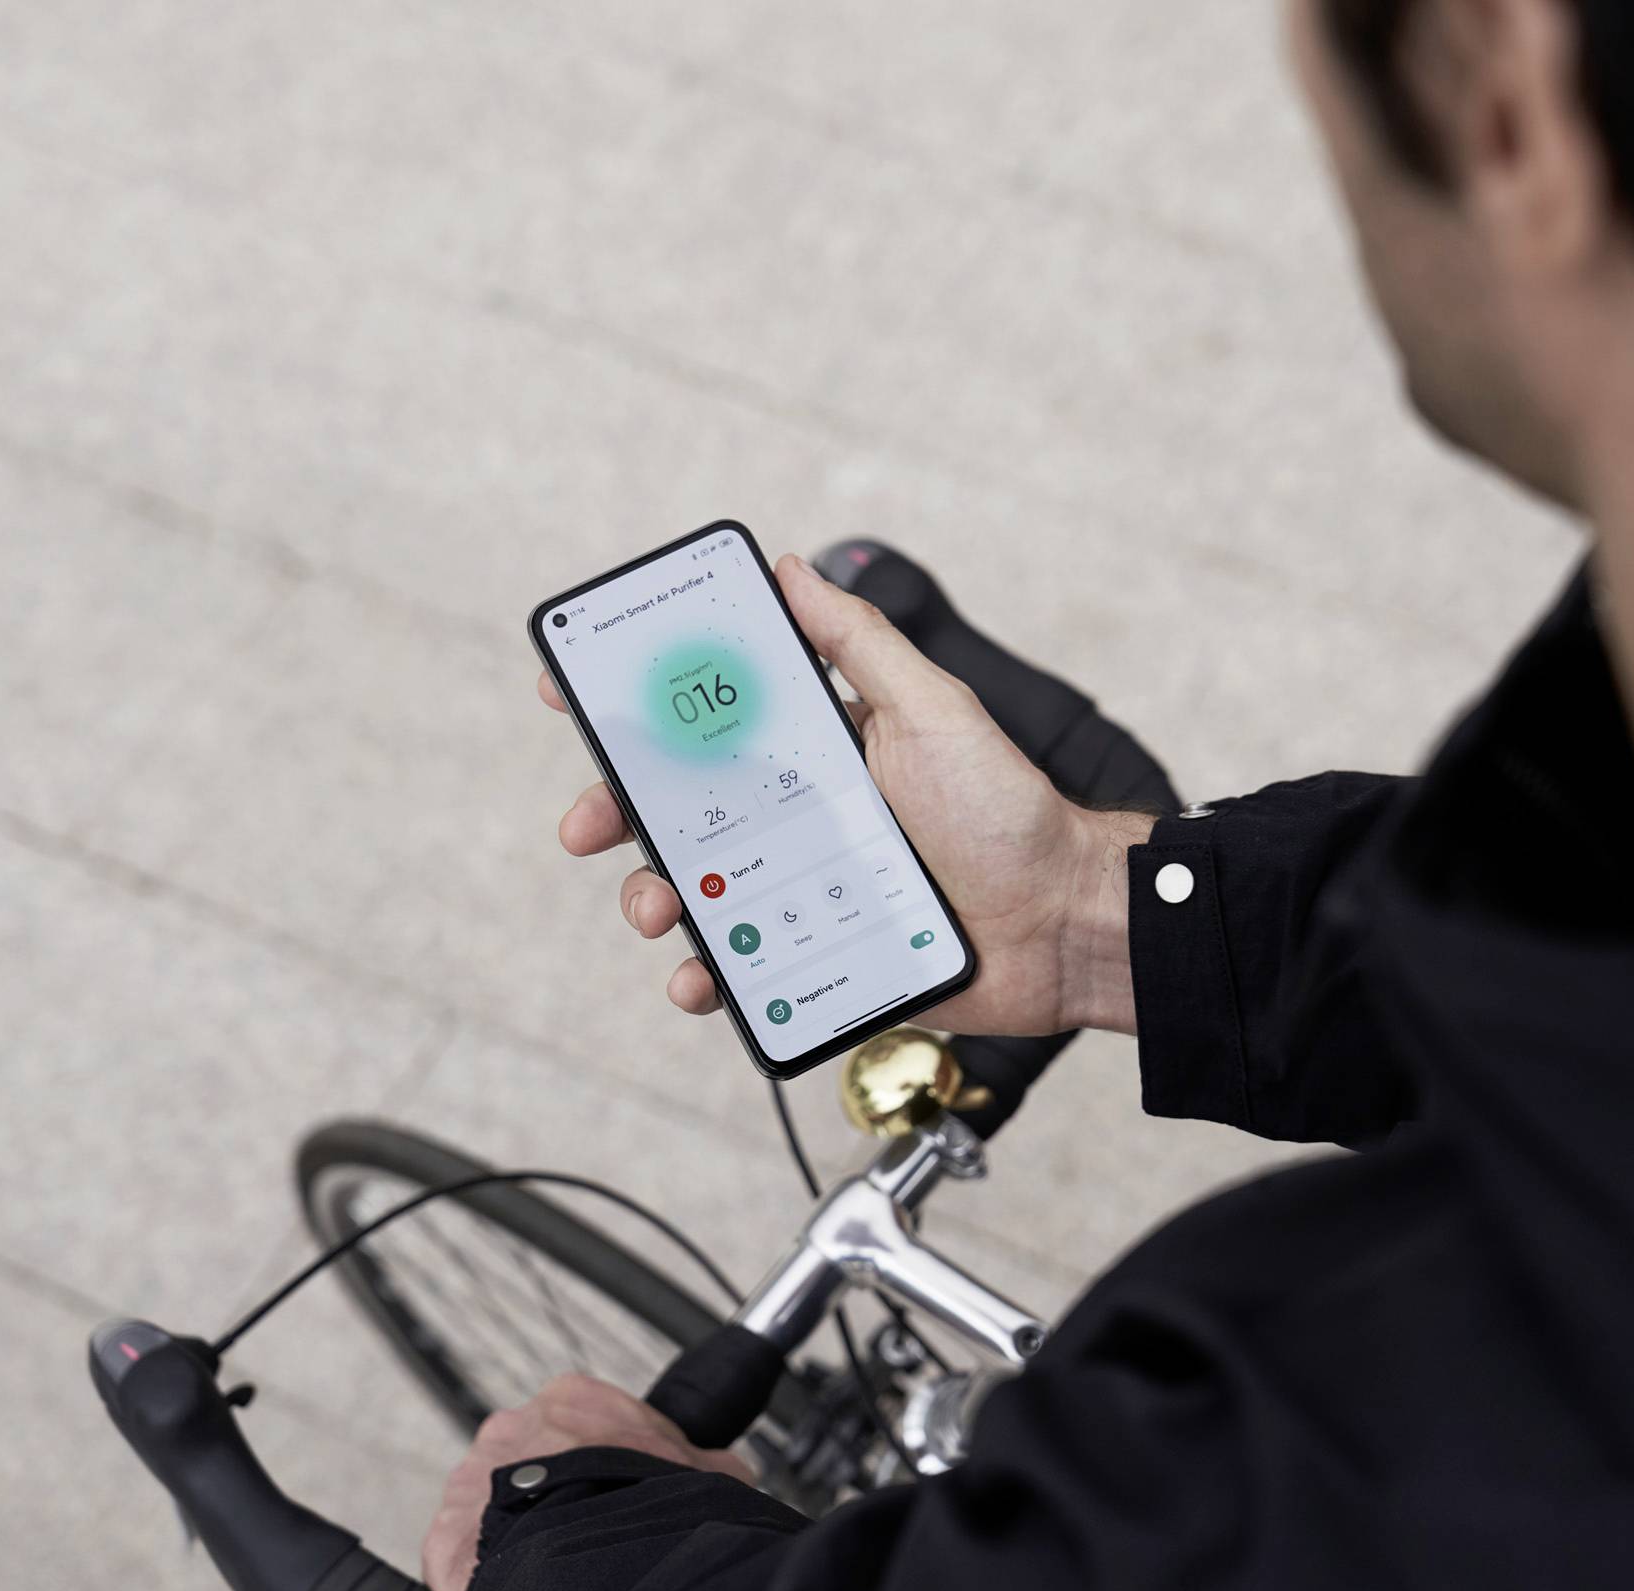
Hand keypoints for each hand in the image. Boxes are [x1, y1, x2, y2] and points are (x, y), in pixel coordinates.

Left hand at [421, 1374, 753, 1590]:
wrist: (582, 1538)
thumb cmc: (637, 1493)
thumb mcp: (690, 1469)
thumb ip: (705, 1464)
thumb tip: (736, 1472)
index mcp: (570, 1400)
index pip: (592, 1426)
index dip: (617, 1460)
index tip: (629, 1488)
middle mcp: (512, 1428)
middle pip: (539, 1459)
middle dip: (564, 1489)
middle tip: (594, 1524)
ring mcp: (472, 1478)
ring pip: (498, 1502)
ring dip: (522, 1527)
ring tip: (557, 1559)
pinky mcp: (446, 1533)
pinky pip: (463, 1552)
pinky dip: (487, 1571)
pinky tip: (519, 1582)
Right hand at [540, 553, 1145, 1035]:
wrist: (1062, 922)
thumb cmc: (1008, 811)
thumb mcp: (933, 710)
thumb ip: (860, 643)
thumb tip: (791, 569)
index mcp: (811, 751)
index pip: (707, 721)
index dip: (636, 708)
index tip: (571, 692)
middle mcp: (793, 817)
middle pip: (676, 810)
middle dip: (614, 813)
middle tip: (586, 826)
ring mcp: (798, 890)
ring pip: (694, 891)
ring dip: (652, 897)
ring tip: (659, 908)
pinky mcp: (812, 957)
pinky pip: (738, 968)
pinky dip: (704, 975)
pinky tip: (697, 977)